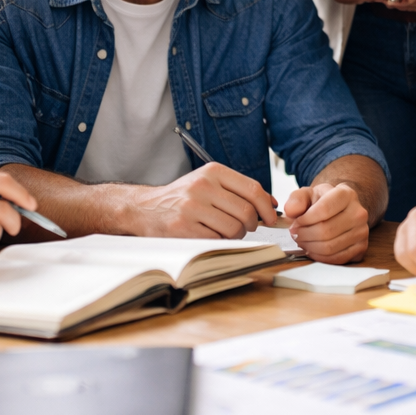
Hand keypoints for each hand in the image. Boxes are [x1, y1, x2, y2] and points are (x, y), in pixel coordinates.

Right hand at [133, 163, 277, 238]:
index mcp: (212, 172)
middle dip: (251, 224)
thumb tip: (271, 203)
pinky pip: (217, 241)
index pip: (252, 189)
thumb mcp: (209, 183)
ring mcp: (191, 207)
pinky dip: (219, 242)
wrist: (145, 208)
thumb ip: (238, 190)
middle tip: (245, 227)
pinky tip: (209, 235)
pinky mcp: (183, 228)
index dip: (266, 206)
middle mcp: (202, 186)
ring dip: (235, 235)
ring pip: (234, 228)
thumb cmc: (182, 197)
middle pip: (246, 211)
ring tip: (224, 231)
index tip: (270, 217)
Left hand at [285, 183, 369, 263]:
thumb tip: (290, 211)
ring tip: (302, 241)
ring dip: (310, 247)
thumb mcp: (309, 194)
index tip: (294, 224)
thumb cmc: (323, 202)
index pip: (324, 210)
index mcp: (346, 194)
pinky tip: (312, 250)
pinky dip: (320, 257)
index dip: (305, 220)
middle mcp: (359, 213)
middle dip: (304, 235)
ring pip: (330, 247)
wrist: (341, 210)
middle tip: (294, 235)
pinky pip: (337, 258)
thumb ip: (297, 199)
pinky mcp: (362, 248)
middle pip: (326, 231)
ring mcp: (362, 231)